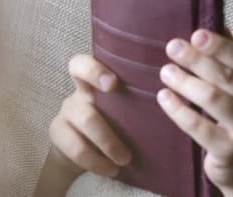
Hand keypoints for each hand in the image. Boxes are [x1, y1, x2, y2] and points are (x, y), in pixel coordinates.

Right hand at [48, 54, 131, 177]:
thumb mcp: (126, 105)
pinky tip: (111, 169)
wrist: (84, 146)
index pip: (83, 64)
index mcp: (96, 81)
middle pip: (84, 102)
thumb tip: (174, 96)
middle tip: (127, 135)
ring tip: (125, 160)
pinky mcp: (58, 133)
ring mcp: (66, 111)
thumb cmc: (117, 118)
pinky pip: (76, 148)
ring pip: (85, 121)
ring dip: (108, 143)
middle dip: (108, 121)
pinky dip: (96, 162)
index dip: (94, 70)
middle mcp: (79, 93)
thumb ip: (140, 96)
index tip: (113, 83)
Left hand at [158, 29, 232, 193]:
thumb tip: (217, 25)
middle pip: (226, 77)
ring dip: (184, 82)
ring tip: (166, 71)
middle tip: (173, 47)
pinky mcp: (229, 152)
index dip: (221, 46)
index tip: (196, 34)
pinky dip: (178, 109)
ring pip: (211, 99)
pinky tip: (164, 97)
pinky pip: (197, 126)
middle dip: (196, 60)